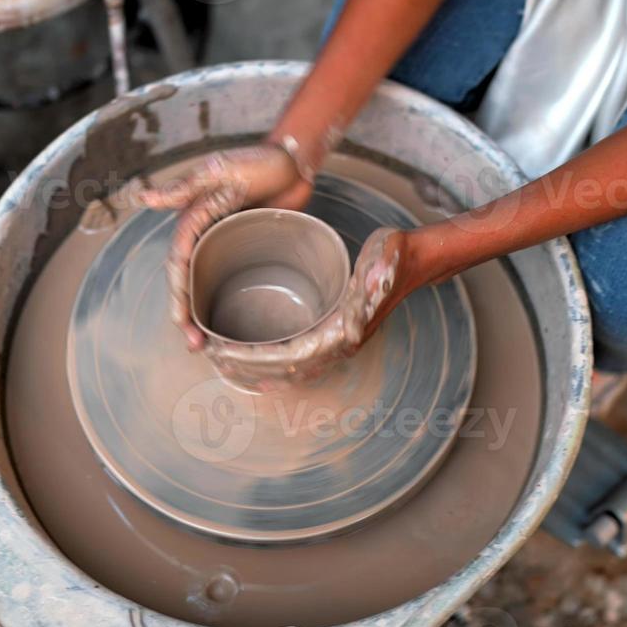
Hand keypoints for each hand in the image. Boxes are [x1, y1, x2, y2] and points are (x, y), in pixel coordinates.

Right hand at [139, 143, 314, 348]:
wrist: (294, 162)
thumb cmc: (258, 161)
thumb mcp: (219, 171)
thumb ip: (183, 188)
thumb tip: (144, 197)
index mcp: (192, 220)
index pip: (178, 266)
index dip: (177, 297)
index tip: (181, 322)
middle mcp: (203, 237)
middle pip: (188, 283)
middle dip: (186, 316)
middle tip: (194, 346)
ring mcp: (224, 245)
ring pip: (205, 286)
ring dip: (202, 315)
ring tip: (206, 346)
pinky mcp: (246, 250)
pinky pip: (229, 281)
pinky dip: (224, 302)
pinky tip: (229, 325)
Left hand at [206, 227, 417, 387]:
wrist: (415, 261)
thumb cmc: (397, 257)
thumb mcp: (386, 259)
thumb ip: (375, 283)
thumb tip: (355, 317)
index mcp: (344, 332)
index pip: (290, 355)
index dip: (255, 358)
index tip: (225, 352)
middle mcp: (339, 345)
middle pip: (284, 370)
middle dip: (246, 368)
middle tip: (211, 358)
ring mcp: (336, 343)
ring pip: (289, 370)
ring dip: (256, 370)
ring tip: (222, 363)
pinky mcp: (332, 335)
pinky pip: (296, 358)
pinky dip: (271, 363)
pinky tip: (252, 358)